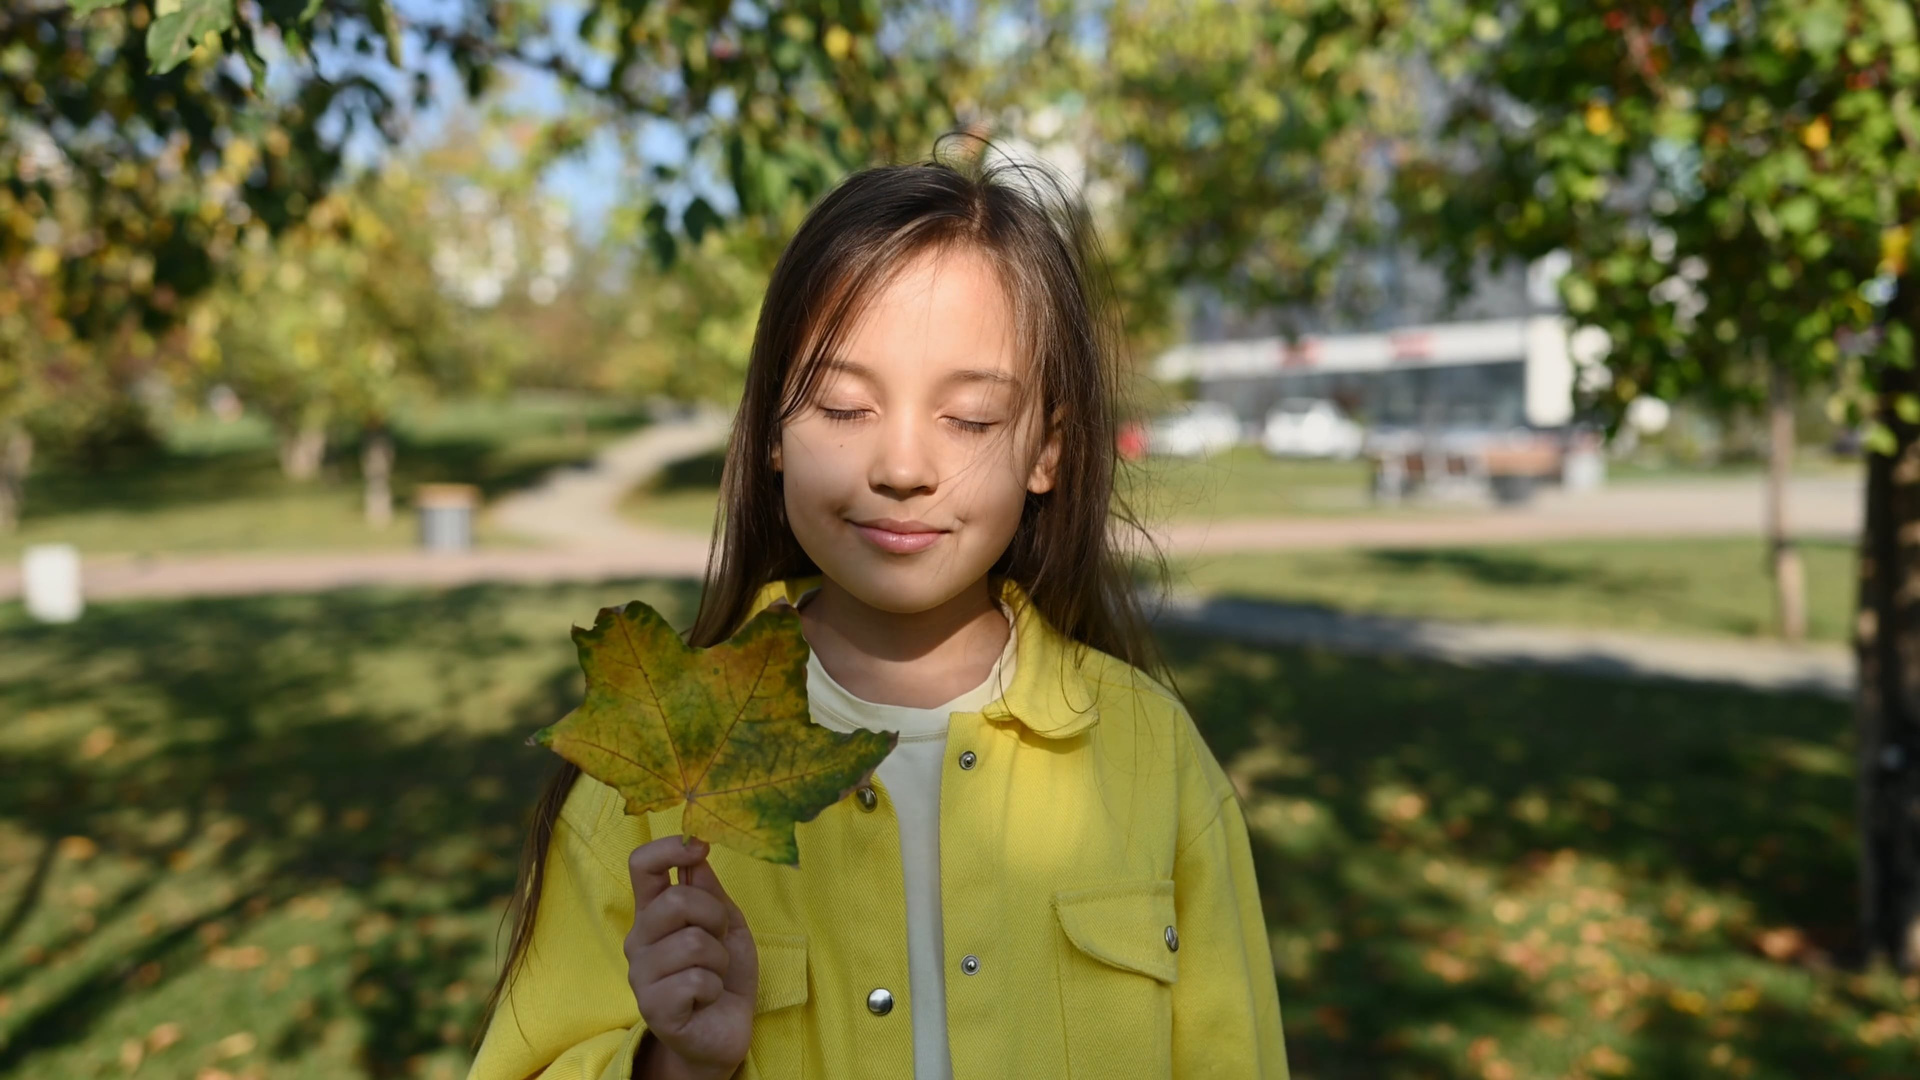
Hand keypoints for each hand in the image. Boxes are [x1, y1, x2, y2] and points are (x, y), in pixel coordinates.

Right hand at [627, 835, 756, 1079]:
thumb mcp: (727, 925)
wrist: (723, 1033)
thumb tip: (697, 848)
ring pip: (692, 943)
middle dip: (715, 917)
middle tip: (721, 940)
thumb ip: (710, 891)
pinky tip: (706, 999)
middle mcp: (639, 939)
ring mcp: (641, 975)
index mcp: (654, 912)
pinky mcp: (653, 1008)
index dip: (669, 848)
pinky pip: (696, 980)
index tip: (700, 848)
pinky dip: (715, 988)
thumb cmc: (723, 975)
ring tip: (714, 975)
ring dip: (719, 959)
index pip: (642, 865)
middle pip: (675, 900)